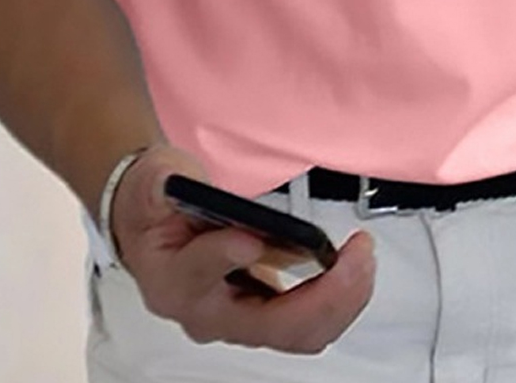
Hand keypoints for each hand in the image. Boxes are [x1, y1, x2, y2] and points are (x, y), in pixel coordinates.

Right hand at [110, 144, 377, 353]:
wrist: (154, 226)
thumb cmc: (156, 206)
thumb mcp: (152, 181)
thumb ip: (163, 183)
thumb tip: (176, 182)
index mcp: (171, 279)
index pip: (199, 276)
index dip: (225, 256)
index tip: (251, 237)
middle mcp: (206, 313)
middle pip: (271, 326)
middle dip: (323, 294)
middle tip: (355, 254)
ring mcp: (238, 320)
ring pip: (298, 334)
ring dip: (341, 300)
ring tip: (363, 257)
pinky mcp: (262, 314)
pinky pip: (307, 324)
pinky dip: (338, 300)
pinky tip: (354, 269)